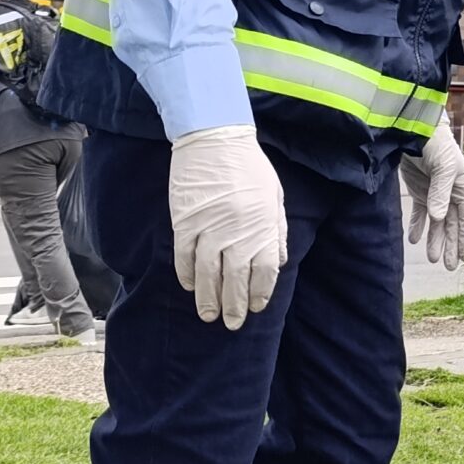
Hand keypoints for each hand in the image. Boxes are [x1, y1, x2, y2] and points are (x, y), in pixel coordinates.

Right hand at [168, 124, 287, 328]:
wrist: (215, 139)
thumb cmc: (250, 166)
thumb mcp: (274, 197)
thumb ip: (276, 231)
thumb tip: (279, 262)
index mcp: (262, 228)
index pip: (264, 273)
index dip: (259, 294)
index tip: (255, 308)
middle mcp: (237, 234)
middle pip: (235, 280)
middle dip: (234, 306)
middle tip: (231, 324)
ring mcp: (208, 230)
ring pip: (208, 275)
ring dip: (208, 298)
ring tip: (209, 316)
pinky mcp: (184, 224)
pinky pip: (184, 257)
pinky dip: (186, 275)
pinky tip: (189, 287)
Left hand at [398, 116, 463, 269]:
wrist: (414, 129)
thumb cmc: (436, 144)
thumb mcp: (443, 168)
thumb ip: (441, 193)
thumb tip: (439, 218)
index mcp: (463, 188)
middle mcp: (451, 194)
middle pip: (452, 225)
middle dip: (451, 245)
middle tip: (448, 266)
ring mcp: (435, 194)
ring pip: (437, 223)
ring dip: (435, 239)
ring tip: (433, 258)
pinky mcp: (419, 191)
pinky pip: (420, 214)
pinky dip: (418, 226)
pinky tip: (415, 239)